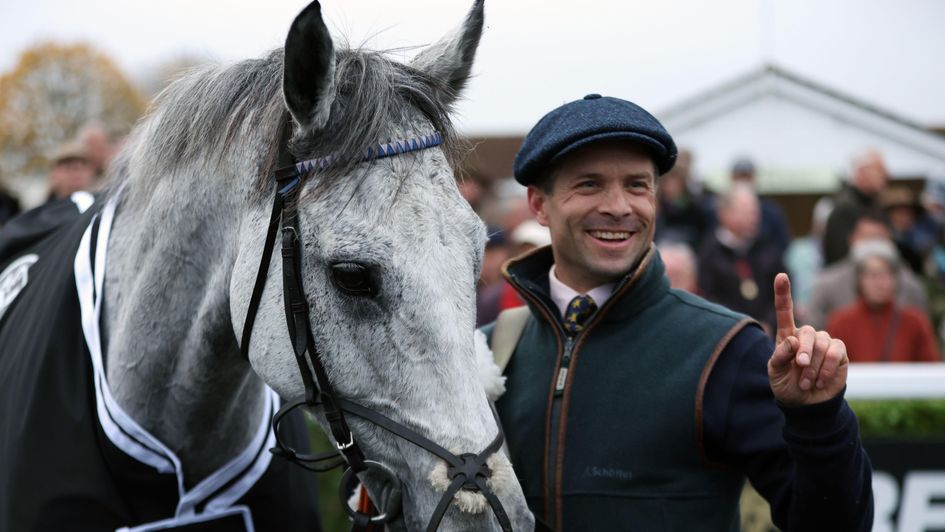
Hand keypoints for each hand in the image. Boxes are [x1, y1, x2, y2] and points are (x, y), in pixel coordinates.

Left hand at [769, 273, 848, 405]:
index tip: (781, 276)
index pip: (784, 310)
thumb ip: (780, 356)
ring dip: (814, 366)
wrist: (806, 404)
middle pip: (807, 332)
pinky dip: (827, 368)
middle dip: (803, 351)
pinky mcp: (840, 352)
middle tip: (799, 368)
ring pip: (822, 344)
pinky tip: (820, 381)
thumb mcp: (774, 372)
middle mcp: (806, 335)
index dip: (783, 292)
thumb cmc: (786, 385)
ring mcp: (824, 342)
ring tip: (807, 382)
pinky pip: (836, 353)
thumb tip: (793, 340)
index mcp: (787, 335)